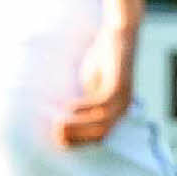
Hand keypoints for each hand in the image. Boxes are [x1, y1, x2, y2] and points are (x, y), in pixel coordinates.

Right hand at [52, 25, 137, 146]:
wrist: (118, 34)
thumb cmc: (102, 58)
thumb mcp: (89, 85)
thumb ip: (82, 101)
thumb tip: (61, 118)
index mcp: (117, 112)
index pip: (97, 138)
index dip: (77, 141)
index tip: (56, 138)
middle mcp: (123, 109)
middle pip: (99, 136)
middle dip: (75, 138)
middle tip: (53, 134)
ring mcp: (123, 99)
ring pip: (100, 125)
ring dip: (76, 126)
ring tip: (57, 123)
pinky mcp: (119, 86)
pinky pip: (100, 105)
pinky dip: (82, 108)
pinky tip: (67, 106)